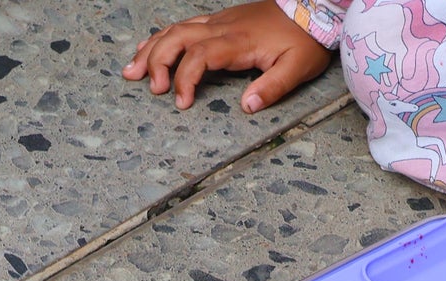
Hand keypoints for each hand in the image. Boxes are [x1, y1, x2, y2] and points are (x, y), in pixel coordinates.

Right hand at [124, 0, 331, 112]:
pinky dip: (162, 37)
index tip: (181, 103)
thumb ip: (273, 88)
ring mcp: (219, 21)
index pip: (199, 56)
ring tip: (132, 71)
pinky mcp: (220, 20)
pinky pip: (184, 25)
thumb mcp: (298, 67)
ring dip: (152, 49)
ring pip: (176, 29)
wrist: (313, 7)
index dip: (185, 79)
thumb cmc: (305, 39)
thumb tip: (247, 106)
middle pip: (178, 38)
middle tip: (151, 88)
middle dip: (158, 62)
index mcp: (238, 42)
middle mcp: (223, 28)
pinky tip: (149, 47)